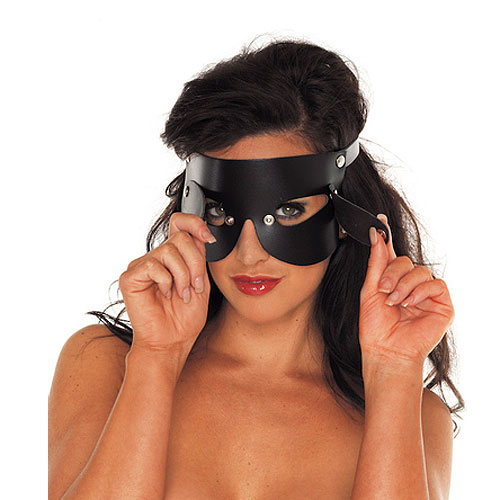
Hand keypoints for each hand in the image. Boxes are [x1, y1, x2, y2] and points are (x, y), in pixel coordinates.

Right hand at [118, 212, 214, 353]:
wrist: (172, 341)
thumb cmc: (185, 318)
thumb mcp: (201, 281)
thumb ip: (199, 257)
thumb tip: (201, 234)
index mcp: (174, 257)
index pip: (179, 223)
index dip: (195, 224)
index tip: (208, 238)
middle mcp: (157, 257)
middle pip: (180, 238)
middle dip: (195, 263)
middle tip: (195, 285)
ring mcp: (142, 266)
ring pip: (168, 251)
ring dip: (183, 276)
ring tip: (182, 294)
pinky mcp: (130, 277)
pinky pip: (153, 266)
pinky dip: (166, 282)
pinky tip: (164, 295)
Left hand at [359, 214, 454, 367]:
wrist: (385, 350)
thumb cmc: (376, 326)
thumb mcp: (370, 290)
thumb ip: (376, 262)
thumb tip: (377, 235)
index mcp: (393, 281)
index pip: (392, 254)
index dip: (387, 236)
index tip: (379, 219)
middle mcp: (410, 285)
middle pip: (405, 261)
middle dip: (392, 274)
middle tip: (383, 291)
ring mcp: (427, 294)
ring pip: (420, 271)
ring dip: (404, 285)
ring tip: (394, 302)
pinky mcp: (442, 304)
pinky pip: (435, 284)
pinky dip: (420, 291)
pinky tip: (410, 303)